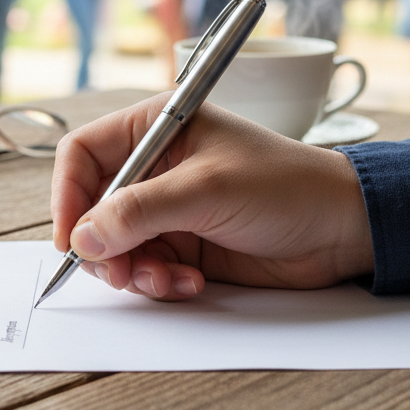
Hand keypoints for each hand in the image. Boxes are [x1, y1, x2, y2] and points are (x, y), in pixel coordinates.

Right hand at [51, 95, 373, 301]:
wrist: (341, 228)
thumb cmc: (287, 186)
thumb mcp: (207, 190)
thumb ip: (140, 212)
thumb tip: (82, 237)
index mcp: (158, 127)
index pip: (84, 154)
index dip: (68, 195)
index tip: (72, 238)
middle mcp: (156, 166)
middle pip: (92, 207)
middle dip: (103, 245)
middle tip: (123, 272)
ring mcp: (169, 208)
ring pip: (115, 245)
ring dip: (134, 270)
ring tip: (168, 279)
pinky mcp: (184, 243)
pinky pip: (145, 268)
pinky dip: (159, 282)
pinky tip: (191, 282)